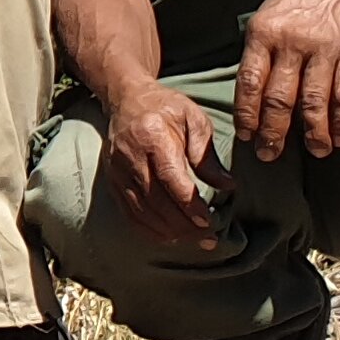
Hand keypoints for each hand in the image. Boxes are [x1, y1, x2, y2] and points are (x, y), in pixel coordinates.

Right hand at [102, 86, 223, 251]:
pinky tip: (170, 237)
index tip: (207, 220)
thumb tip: (227, 186)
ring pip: (142, 211)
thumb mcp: (194, 119)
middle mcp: (130, 156)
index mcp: (152, 136)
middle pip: (155, 199)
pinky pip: (129, 213)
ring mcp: (118, 171)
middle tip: (209, 237)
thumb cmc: (165, 107)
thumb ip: (207, 154)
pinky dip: (149, 230)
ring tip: (195, 240)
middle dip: (183, 223)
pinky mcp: (113, 182)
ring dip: (169, 231)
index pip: (169, 177)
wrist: (125, 99)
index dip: (188, 203)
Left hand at [237, 0, 339, 160]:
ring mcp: (322, 49)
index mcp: (263, 35)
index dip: (247, 115)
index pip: (250, 84)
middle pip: (279, 99)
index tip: (247, 137)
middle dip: (273, 133)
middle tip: (270, 155)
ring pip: (313, 102)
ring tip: (314, 152)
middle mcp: (290, 43)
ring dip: (313, 133)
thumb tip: (249, 100)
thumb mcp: (265, 19)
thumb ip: (259, 55)